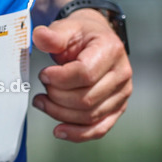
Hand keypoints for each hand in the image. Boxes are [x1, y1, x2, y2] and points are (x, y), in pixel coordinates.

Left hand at [31, 9, 131, 141]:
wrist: (96, 40)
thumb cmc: (82, 34)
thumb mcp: (67, 27)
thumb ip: (53, 35)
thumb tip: (40, 36)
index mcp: (111, 50)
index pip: (85, 74)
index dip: (59, 78)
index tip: (44, 74)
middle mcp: (122, 74)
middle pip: (86, 98)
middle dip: (57, 97)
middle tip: (42, 88)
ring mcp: (121, 94)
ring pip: (89, 116)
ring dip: (60, 114)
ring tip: (42, 102)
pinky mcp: (116, 108)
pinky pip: (99, 128)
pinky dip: (78, 134)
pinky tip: (59, 130)